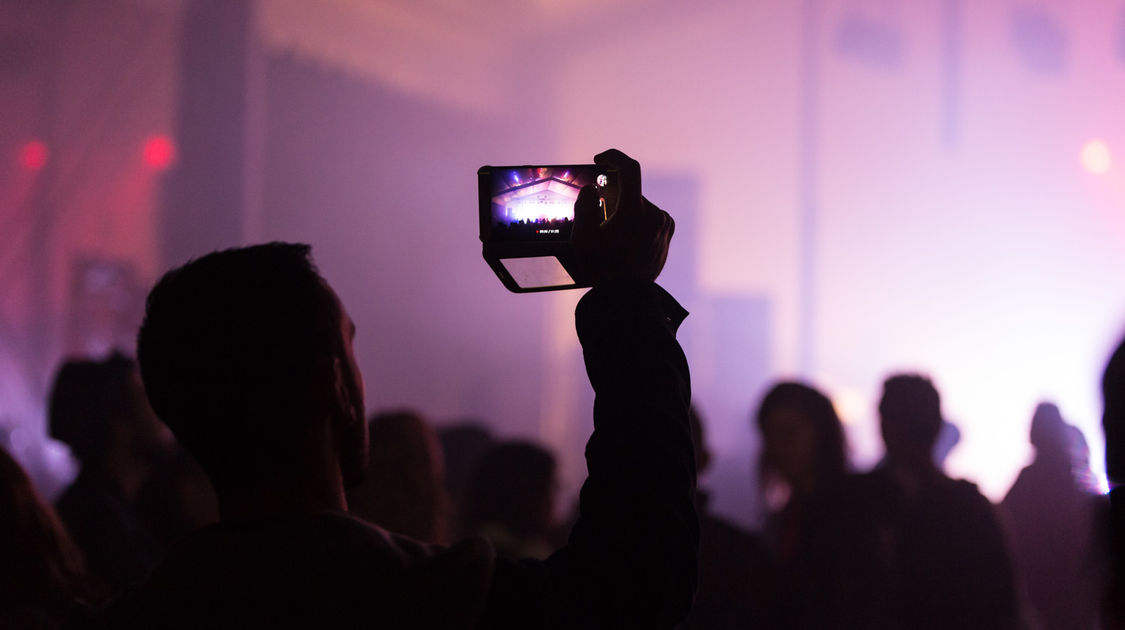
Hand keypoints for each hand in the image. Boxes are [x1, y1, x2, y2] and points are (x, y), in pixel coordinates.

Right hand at [571, 149, 674, 285]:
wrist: (625, 297)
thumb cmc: (602, 268)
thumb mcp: (583, 236)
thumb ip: (585, 205)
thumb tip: (593, 189)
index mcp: (634, 211)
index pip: (629, 169)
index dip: (613, 157)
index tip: (600, 159)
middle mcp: (654, 214)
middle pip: (630, 193)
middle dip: (613, 199)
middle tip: (599, 219)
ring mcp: (663, 225)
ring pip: (640, 206)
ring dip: (626, 212)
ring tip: (614, 237)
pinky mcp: (667, 235)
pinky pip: (651, 218)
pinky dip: (638, 221)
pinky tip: (627, 239)